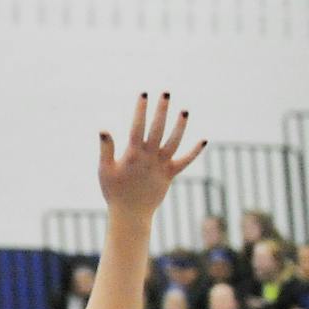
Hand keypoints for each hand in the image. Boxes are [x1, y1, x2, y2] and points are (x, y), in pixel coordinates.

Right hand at [98, 93, 204, 217]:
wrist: (130, 214)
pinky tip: (204, 140)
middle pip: (158, 129)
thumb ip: (106, 150)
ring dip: (180, 126)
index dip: (141, 110)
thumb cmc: (114, 192)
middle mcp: (149, 157)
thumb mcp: (104, 171)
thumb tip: (104, 130)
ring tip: (185, 110)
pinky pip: (185, 161)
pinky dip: (195, 151)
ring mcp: (161, 165)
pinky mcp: (170, 174)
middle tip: (166, 93)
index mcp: (132, 154)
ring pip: (174, 141)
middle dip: (162, 110)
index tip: (143, 95)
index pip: (138, 127)